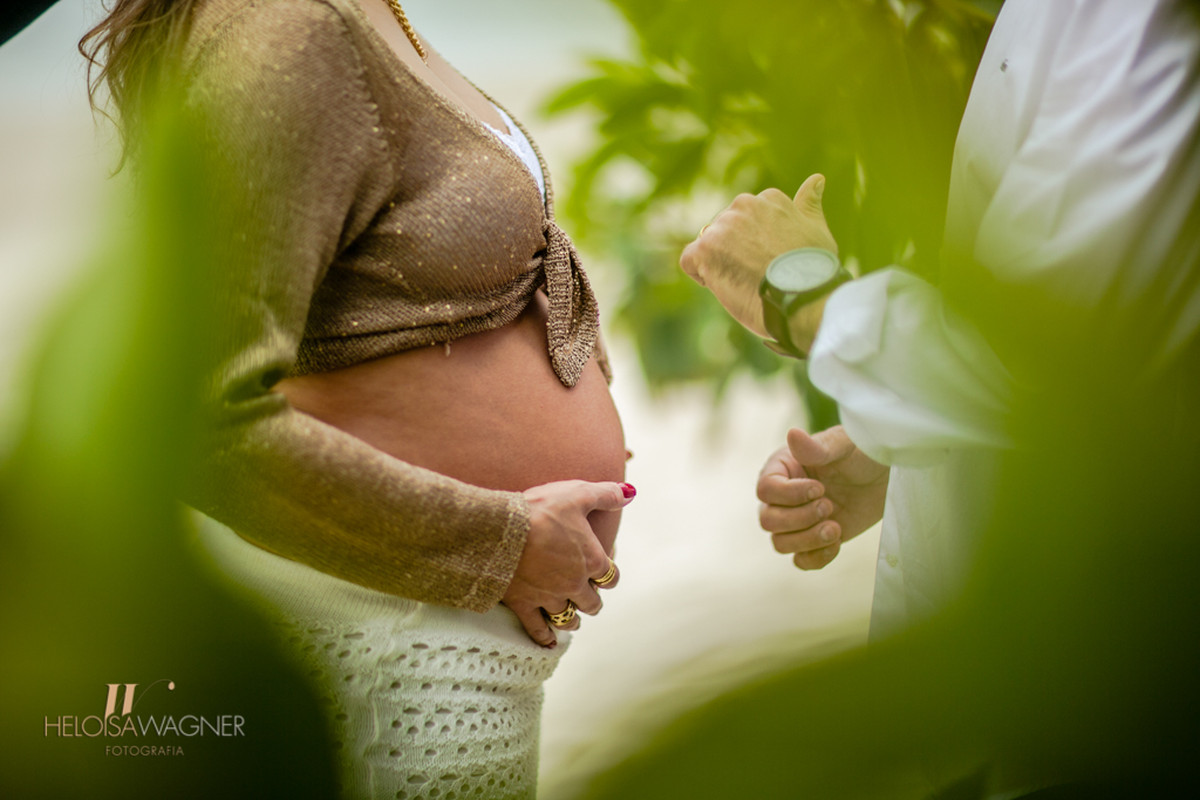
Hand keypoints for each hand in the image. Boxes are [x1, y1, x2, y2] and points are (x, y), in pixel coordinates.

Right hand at [503, 480, 633, 646]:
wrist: (501, 530)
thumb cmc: (541, 509)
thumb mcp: (577, 494)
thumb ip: (606, 495)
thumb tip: (630, 493)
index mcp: (591, 559)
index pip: (610, 575)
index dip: (609, 576)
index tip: (605, 575)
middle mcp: (574, 583)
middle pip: (591, 602)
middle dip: (592, 601)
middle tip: (589, 600)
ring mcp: (549, 597)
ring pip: (568, 618)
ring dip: (572, 619)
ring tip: (572, 620)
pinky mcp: (524, 605)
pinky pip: (537, 629)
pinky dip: (544, 637)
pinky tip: (549, 643)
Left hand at [679, 173, 837, 338]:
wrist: (802, 297)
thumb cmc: (813, 270)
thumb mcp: (816, 230)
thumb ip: (809, 204)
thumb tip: (817, 179)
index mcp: (770, 198)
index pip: (750, 220)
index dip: (757, 246)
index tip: (771, 262)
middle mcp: (744, 205)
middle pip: (727, 231)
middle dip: (736, 252)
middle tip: (759, 274)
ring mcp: (723, 225)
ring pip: (710, 246)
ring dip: (721, 264)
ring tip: (746, 280)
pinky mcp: (705, 248)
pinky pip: (690, 260)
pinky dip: (702, 275)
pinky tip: (726, 284)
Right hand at [757, 426, 887, 569]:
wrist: (884, 476)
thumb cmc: (862, 452)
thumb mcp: (843, 445)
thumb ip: (817, 447)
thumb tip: (792, 434)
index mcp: (782, 468)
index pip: (765, 489)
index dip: (790, 494)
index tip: (821, 488)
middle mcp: (782, 496)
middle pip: (768, 520)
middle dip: (799, 519)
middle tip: (829, 506)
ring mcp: (796, 520)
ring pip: (780, 543)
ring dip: (808, 540)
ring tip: (836, 528)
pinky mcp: (813, 540)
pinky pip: (800, 561)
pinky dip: (816, 557)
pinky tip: (837, 542)